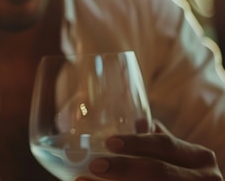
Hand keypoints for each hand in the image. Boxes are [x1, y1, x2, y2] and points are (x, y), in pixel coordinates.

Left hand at [76, 120, 222, 180]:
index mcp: (199, 158)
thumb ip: (159, 143)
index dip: (136, 143)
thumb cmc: (185, 175)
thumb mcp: (181, 157)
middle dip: (124, 169)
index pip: (165, 145)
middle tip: (94, 165)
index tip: (108, 142)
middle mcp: (203, 179)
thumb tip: (139, 121)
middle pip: (157, 172)